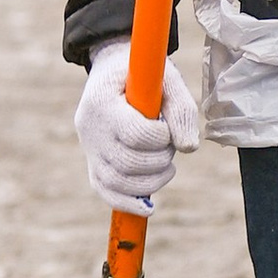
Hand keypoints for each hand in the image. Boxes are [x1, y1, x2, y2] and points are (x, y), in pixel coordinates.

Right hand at [75, 43, 200, 209]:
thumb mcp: (166, 79)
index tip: (167, 126)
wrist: (113, 70)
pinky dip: (128, 203)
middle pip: (126, 162)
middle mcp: (89, 128)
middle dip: (159, 159)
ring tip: (166, 165)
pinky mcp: (93, 163)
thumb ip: (181, 109)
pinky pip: (105, 191)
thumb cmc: (144, 75)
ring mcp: (89, 148)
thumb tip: (188, 148)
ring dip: (151, 181)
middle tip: (169, 145)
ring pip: (116, 183)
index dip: (161, 136)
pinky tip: (148, 207)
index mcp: (102, 101)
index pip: (134, 133)